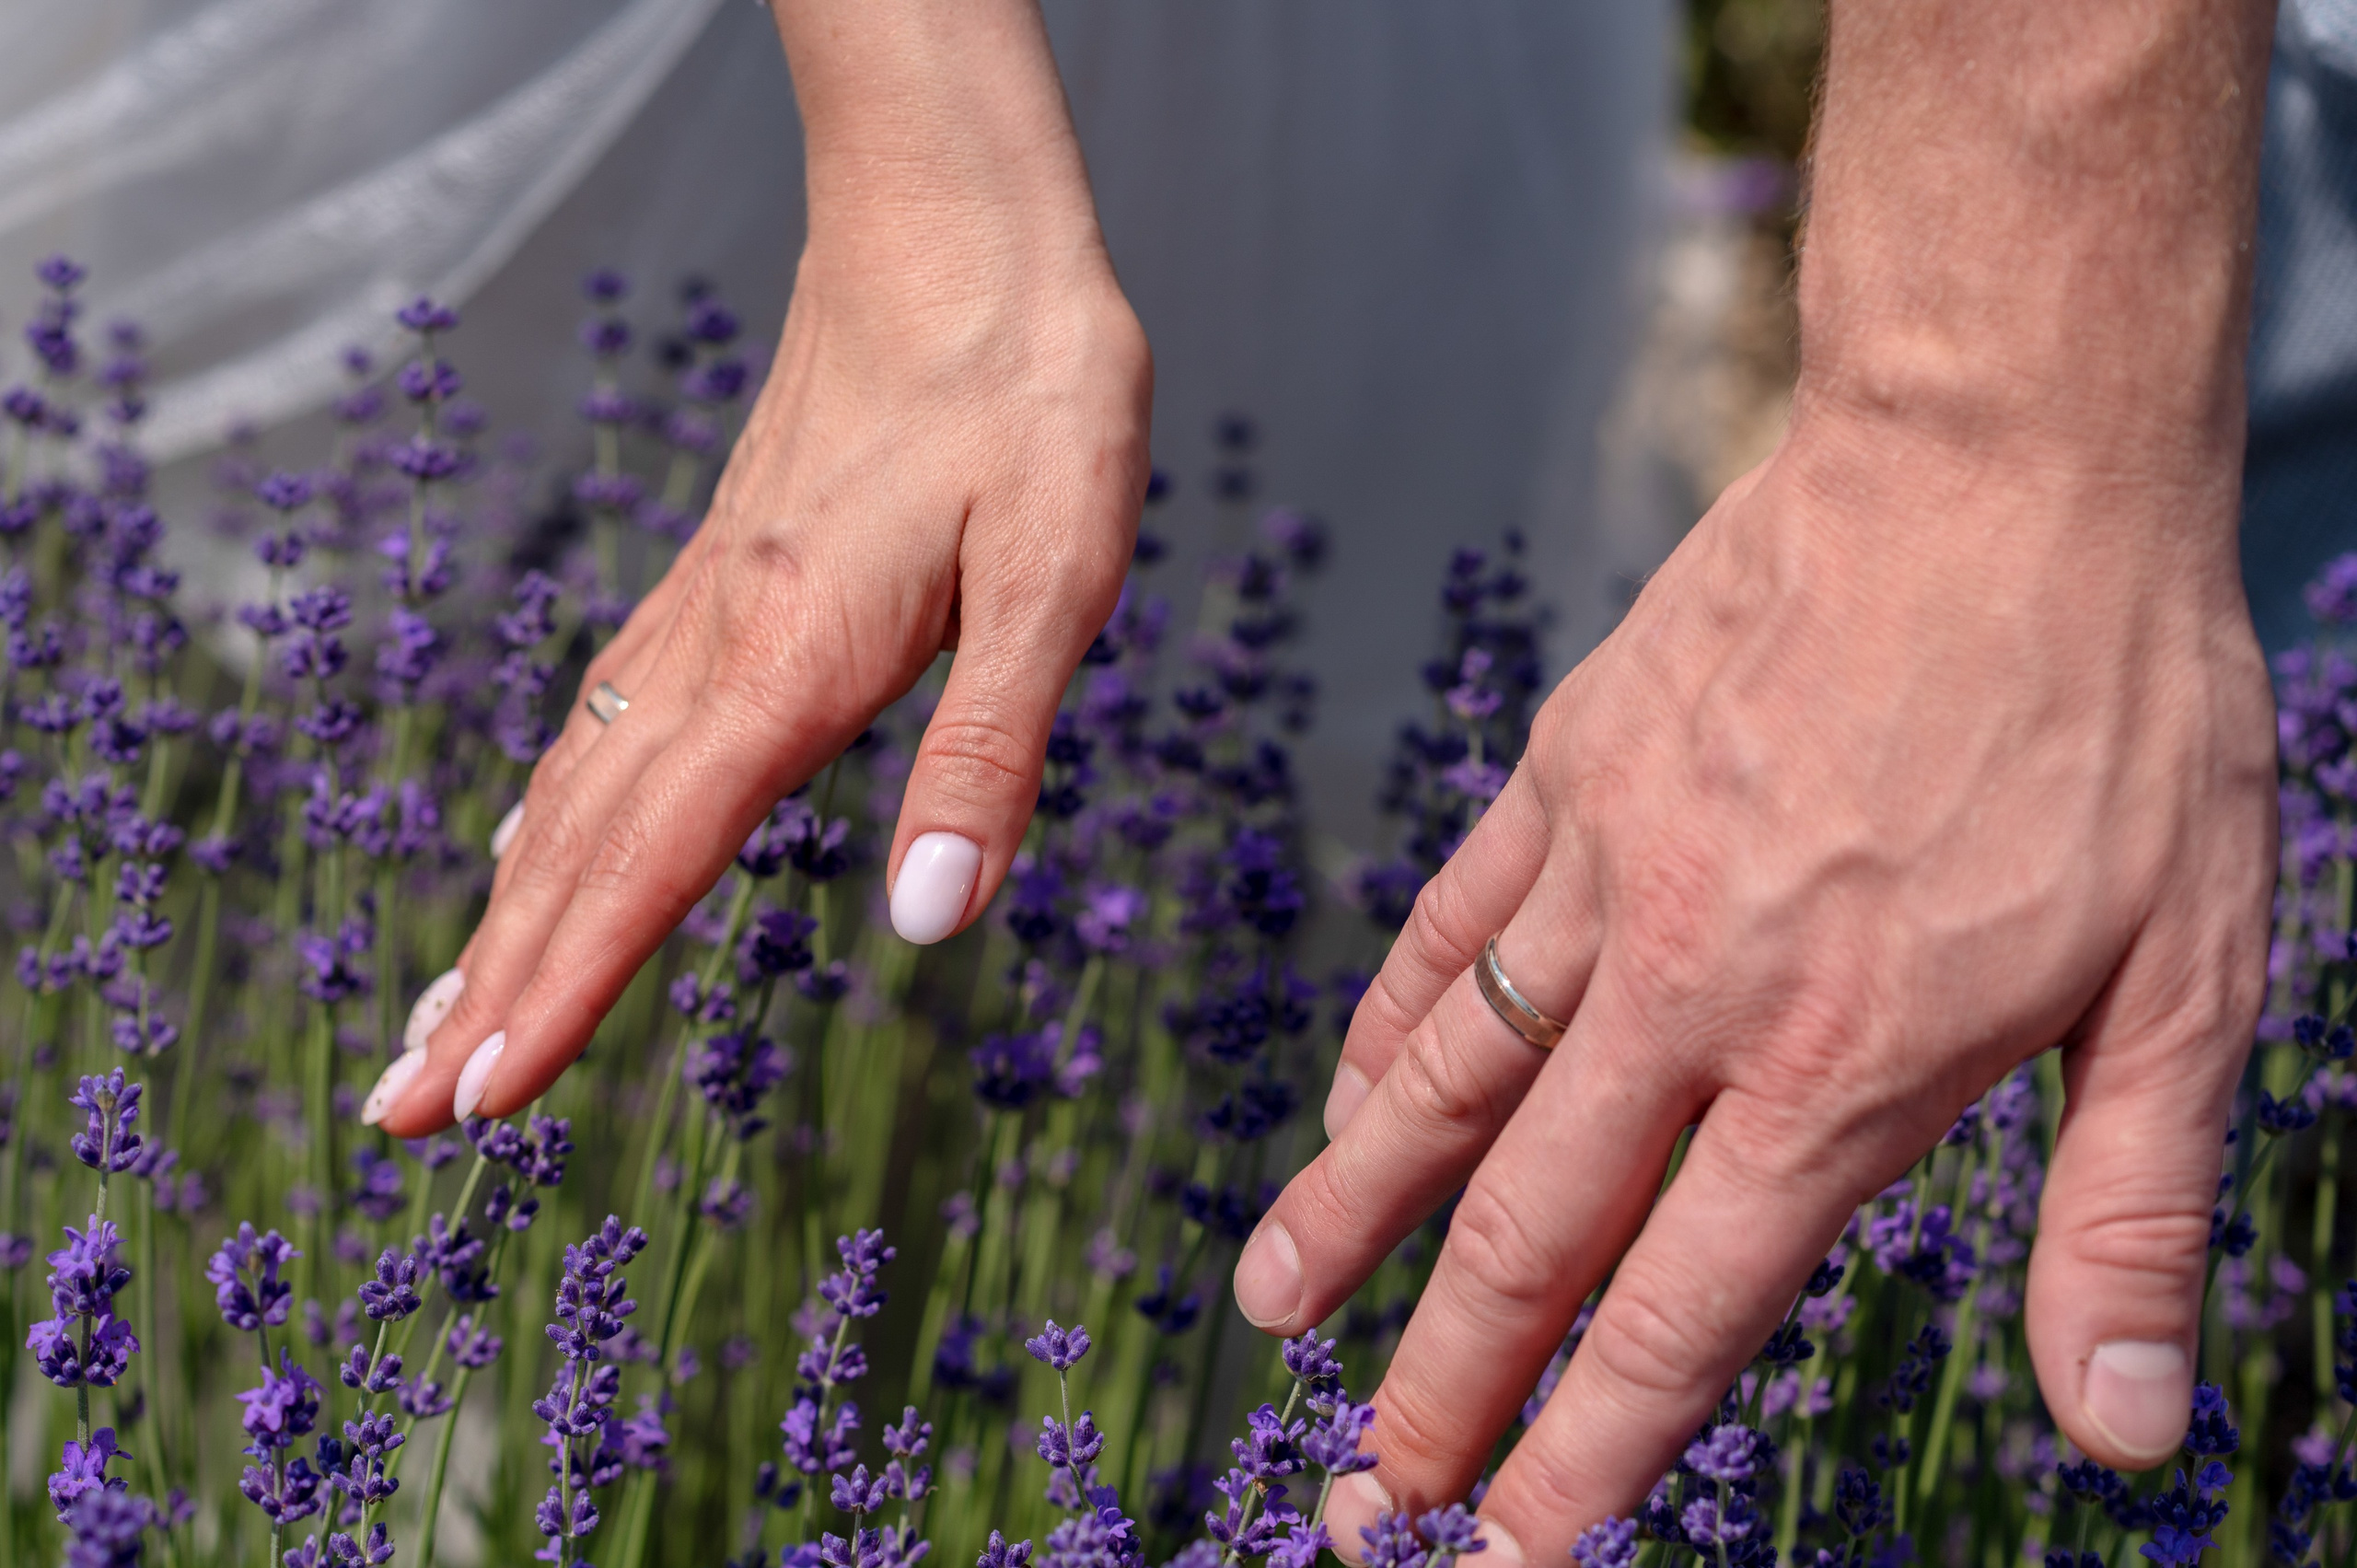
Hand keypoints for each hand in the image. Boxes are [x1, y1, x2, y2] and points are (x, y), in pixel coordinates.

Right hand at [369, 130, 1149, 1135]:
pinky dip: (552, 814)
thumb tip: (933, 920)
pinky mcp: (718, 575)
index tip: (484, 1100)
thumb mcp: (1056, 575)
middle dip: (491, 988)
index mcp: (788, 665)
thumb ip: (988, 749)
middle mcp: (715, 647)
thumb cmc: (1029, 395)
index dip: (567, 991)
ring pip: (574, 791)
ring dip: (501, 915)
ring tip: (439, 1019)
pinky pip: (605, 721)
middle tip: (403, 1113)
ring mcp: (702, 607)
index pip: (651, 864)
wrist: (959, 236)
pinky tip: (530, 845)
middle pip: (575, 849)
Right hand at [1233, 421, 2274, 1561]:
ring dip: (1353, 1211)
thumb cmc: (2117, 715)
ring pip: (1443, 1082)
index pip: (1674, 1313)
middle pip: (1530, 1231)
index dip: (1581, 1456)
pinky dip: (1387, 1029)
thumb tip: (2125, 1430)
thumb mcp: (2192, 978)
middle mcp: (1690, 995)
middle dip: (1442, 1382)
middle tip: (1368, 1489)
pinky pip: (1448, 928)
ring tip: (1269, 1304)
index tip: (1505, 1548)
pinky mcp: (1566, 773)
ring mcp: (1605, 874)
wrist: (2000, 462)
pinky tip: (1349, 1093)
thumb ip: (2130, 1213)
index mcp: (1838, 1069)